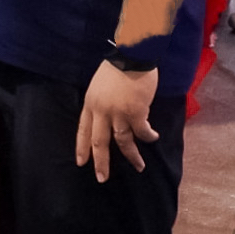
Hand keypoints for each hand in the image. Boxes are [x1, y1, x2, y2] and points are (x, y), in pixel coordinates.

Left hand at [78, 62, 160, 180]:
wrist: (132, 55)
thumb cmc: (118, 67)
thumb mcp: (99, 86)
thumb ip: (100, 103)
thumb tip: (106, 119)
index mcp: (90, 103)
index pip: (83, 130)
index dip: (82, 147)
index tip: (81, 163)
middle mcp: (101, 111)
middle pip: (99, 142)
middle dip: (101, 162)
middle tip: (102, 178)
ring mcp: (118, 113)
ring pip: (123, 141)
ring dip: (131, 156)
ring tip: (138, 167)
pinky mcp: (136, 112)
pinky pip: (142, 132)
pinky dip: (148, 136)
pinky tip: (153, 137)